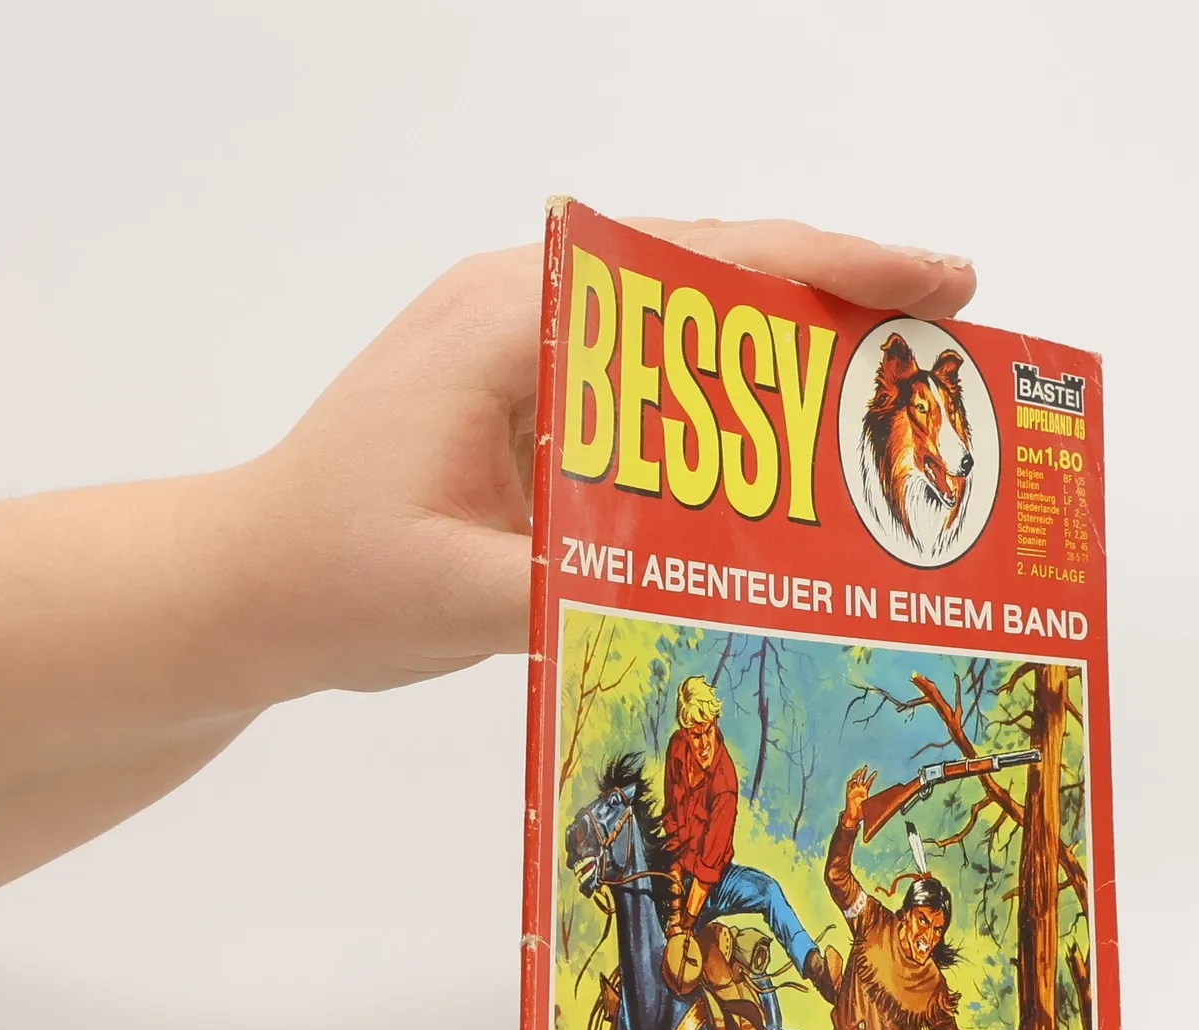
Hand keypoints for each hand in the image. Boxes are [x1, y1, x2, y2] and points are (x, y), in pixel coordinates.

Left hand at [242, 222, 976, 701]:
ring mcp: (530, 352)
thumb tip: (702, 594)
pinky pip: (659, 386)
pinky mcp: (534, 403)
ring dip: (794, 349)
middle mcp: (528, 311)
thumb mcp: (452, 592)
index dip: (829, 269)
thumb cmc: (328, 572)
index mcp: (512, 320)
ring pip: (691, 327)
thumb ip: (568, 587)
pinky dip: (738, 405)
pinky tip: (797, 450)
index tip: (933, 281)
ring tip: (901, 384)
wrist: (245, 583)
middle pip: (713, 275)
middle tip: (953, 330)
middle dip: (840, 298)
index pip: (699, 266)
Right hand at [844, 765, 875, 825]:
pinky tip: (855, 779)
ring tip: (860, 770)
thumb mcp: (871, 807)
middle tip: (866, 766)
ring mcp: (853, 791)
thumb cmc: (861, 813)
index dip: (872, 777)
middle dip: (863, 772)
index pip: (868, 782)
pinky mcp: (848, 793)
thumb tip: (886, 807)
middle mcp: (858, 790)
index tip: (875, 772)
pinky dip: (852, 781)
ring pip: (854, 780)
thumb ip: (876, 805)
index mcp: (864, 792)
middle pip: (861, 778)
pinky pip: (849, 785)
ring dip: (857, 775)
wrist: (854, 817)